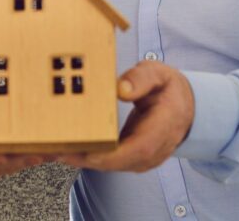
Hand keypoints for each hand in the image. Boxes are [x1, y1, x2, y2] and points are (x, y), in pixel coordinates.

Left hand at [58, 61, 194, 171]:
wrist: (183, 107)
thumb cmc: (167, 88)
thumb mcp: (158, 74)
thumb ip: (141, 78)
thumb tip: (121, 89)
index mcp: (164, 127)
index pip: (138, 149)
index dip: (110, 155)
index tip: (85, 151)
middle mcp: (154, 150)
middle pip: (119, 162)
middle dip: (86, 158)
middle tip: (56, 149)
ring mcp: (144, 159)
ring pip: (111, 165)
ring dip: (82, 160)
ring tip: (54, 149)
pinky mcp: (133, 160)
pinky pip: (109, 162)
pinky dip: (88, 157)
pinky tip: (67, 148)